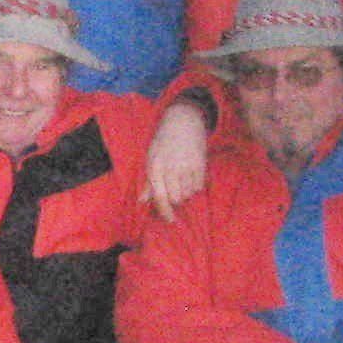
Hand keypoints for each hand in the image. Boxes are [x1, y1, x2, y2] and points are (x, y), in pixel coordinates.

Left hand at [143, 99, 211, 220]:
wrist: (183, 122)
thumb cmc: (164, 141)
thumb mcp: (151, 158)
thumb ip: (148, 181)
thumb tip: (142, 201)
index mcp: (155, 166)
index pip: (159, 196)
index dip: (164, 211)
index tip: (169, 220)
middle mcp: (170, 168)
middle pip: (176, 198)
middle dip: (176, 198)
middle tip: (176, 187)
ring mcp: (186, 167)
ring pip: (188, 194)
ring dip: (186, 191)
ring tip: (183, 177)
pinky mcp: (200, 165)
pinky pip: (199, 187)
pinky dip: (196, 185)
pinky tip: (191, 174)